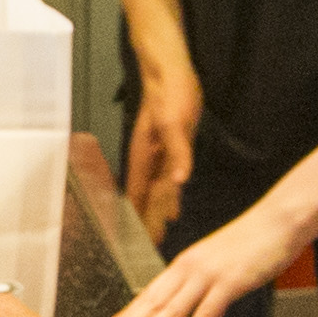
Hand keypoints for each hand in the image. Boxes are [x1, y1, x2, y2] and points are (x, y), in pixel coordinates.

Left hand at [102, 199, 298, 316]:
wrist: (278, 221)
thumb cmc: (251, 242)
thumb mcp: (216, 262)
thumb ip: (200, 282)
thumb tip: (187, 304)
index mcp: (185, 264)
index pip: (151, 292)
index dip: (130, 312)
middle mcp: (190, 268)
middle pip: (154, 301)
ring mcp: (209, 275)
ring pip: (173, 308)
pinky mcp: (230, 282)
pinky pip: (207, 311)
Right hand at [121, 67, 202, 237]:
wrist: (171, 70)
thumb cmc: (169, 92)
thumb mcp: (174, 123)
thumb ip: (178, 153)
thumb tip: (178, 181)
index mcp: (145, 157)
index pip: (139, 197)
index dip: (139, 219)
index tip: (139, 241)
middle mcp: (148, 159)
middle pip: (146, 198)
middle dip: (146, 222)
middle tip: (150, 245)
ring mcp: (158, 153)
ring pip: (155, 190)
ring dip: (156, 211)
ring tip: (158, 232)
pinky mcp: (170, 147)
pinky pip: (167, 178)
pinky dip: (170, 195)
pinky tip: (174, 204)